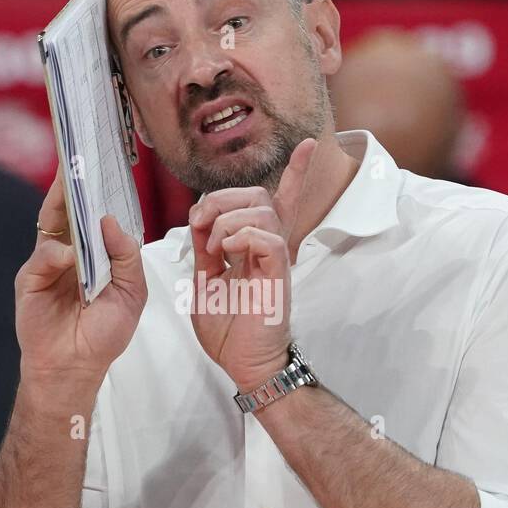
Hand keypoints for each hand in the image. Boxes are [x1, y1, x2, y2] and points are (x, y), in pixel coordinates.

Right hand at [15, 165, 146, 385]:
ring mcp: (48, 264)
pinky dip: (58, 255)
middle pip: (69, 209)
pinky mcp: (30, 280)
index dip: (99, 190)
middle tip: (79, 154)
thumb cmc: (104, 333)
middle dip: (73, 182)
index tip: (104, 161)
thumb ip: (126, 256)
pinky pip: (44, 257)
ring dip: (60, 201)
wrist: (76, 366)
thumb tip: (109, 220)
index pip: (95, 214)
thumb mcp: (131, 293)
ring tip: (71, 180)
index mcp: (95, 253)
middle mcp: (70, 251)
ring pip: (52, 223)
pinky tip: (70, 259)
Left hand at [187, 138, 317, 389]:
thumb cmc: (230, 331)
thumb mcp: (205, 284)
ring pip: (261, 209)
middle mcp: (270, 247)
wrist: (243, 363)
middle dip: (221, 199)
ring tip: (214, 248)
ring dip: (227, 220)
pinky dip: (240, 237)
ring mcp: (276, 259)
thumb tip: (199, 224)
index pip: (278, 201)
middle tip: (200, 224)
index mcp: (256, 247)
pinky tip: (226, 254)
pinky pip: (266, 237)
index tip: (308, 144)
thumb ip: (204, 252)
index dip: (295, 172)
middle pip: (258, 196)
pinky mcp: (279, 273)